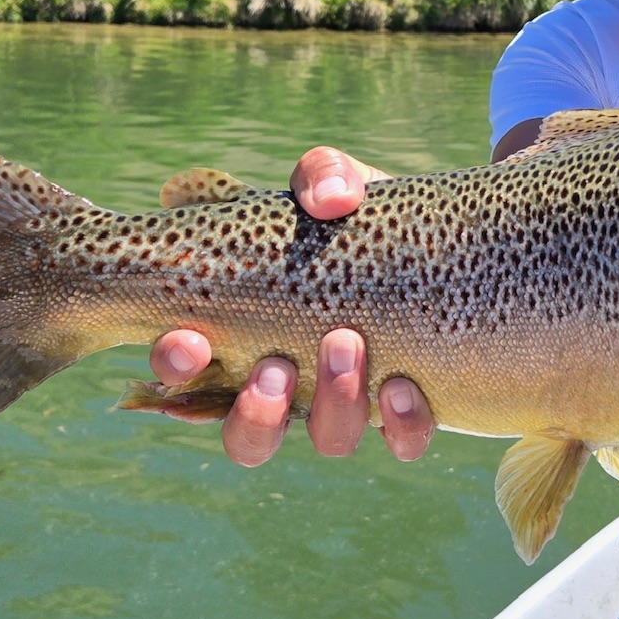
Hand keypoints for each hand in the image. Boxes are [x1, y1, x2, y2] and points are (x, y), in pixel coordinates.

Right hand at [148, 145, 433, 467]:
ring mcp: (350, 403)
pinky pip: (403, 442)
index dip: (175, 368)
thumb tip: (330, 199)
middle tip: (275, 365)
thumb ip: (321, 176)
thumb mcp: (336, 185)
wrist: (443, 238)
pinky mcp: (409, 411)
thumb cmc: (363, 217)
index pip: (187, 373)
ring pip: (326, 441)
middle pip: (247, 438)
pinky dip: (401, 424)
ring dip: (331, 406)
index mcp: (248, 333)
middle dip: (255, 413)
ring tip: (345, 343)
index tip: (190, 338)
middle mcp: (292, 384)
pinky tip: (404, 386)